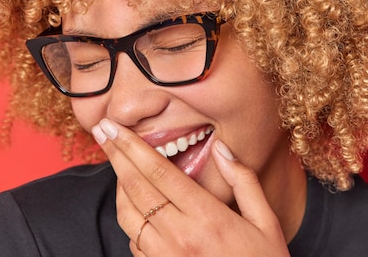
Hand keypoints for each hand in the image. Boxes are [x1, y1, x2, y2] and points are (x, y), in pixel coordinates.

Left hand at [92, 119, 290, 255]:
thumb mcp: (266, 223)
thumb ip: (244, 181)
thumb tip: (222, 148)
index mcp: (207, 217)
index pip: (158, 171)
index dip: (131, 145)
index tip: (113, 126)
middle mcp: (179, 236)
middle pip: (136, 187)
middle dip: (115, 155)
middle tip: (101, 130)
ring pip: (127, 214)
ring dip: (118, 184)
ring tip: (117, 163)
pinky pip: (133, 240)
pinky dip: (129, 216)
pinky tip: (135, 203)